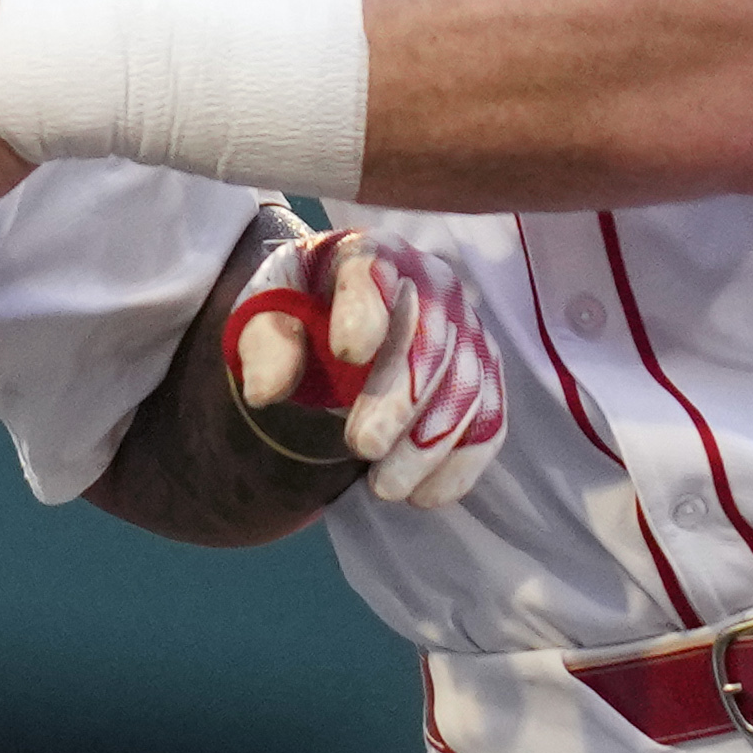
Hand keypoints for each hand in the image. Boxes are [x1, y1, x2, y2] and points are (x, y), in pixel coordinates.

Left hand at [225, 228, 503, 506]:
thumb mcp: (267, 317)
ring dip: (429, 443)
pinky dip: (461, 463)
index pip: (371, 272)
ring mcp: (466, 331)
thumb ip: (264, 344)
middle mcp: (430, 284)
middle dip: (400, 398)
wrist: (339, 328)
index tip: (347, 351)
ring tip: (383, 487)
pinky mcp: (484, 378)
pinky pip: (489, 421)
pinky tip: (423, 496)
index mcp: (368, 255)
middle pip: (430, 339)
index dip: (364, 310)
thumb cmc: (302, 314)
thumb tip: (265, 391)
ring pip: (466, 386)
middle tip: (362, 447)